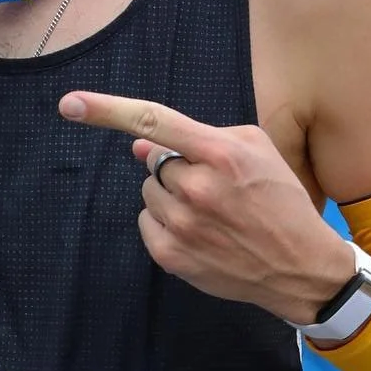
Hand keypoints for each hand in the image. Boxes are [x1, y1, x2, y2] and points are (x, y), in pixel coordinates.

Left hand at [58, 92, 351, 322]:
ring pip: (149, 193)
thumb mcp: (256, 150)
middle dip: (176, 167)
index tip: (70, 104)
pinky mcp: (170, 256)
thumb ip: (201, 136)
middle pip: (155, 162)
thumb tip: (141, 145)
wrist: (299, 267)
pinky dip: (165, 223)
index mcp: (220, 154)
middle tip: (214, 187)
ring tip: (212, 213)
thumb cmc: (280, 200)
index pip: (153, 122)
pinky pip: (147, 223)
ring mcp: (181, 226)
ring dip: (170, 196)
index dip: (107, 110)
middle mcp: (196, 188)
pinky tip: (201, 232)